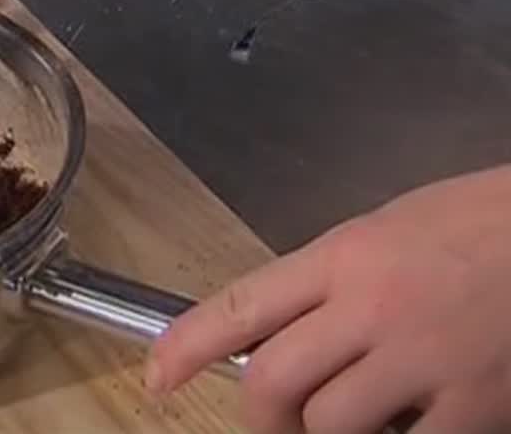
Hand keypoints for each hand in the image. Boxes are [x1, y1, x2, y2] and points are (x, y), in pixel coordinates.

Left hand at [147, 165, 510, 433]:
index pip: (241, 306)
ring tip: (354, 423)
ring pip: (331, 425)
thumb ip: (330, 281)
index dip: (186, 347)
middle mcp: (372, 306)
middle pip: (274, 381)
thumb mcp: (387, 231)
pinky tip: (409, 427)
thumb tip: (282, 331)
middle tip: (275, 426)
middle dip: (261, 417)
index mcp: (345, 256)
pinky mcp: (477, 404)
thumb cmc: (478, 223)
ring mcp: (425, 358)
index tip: (158, 378)